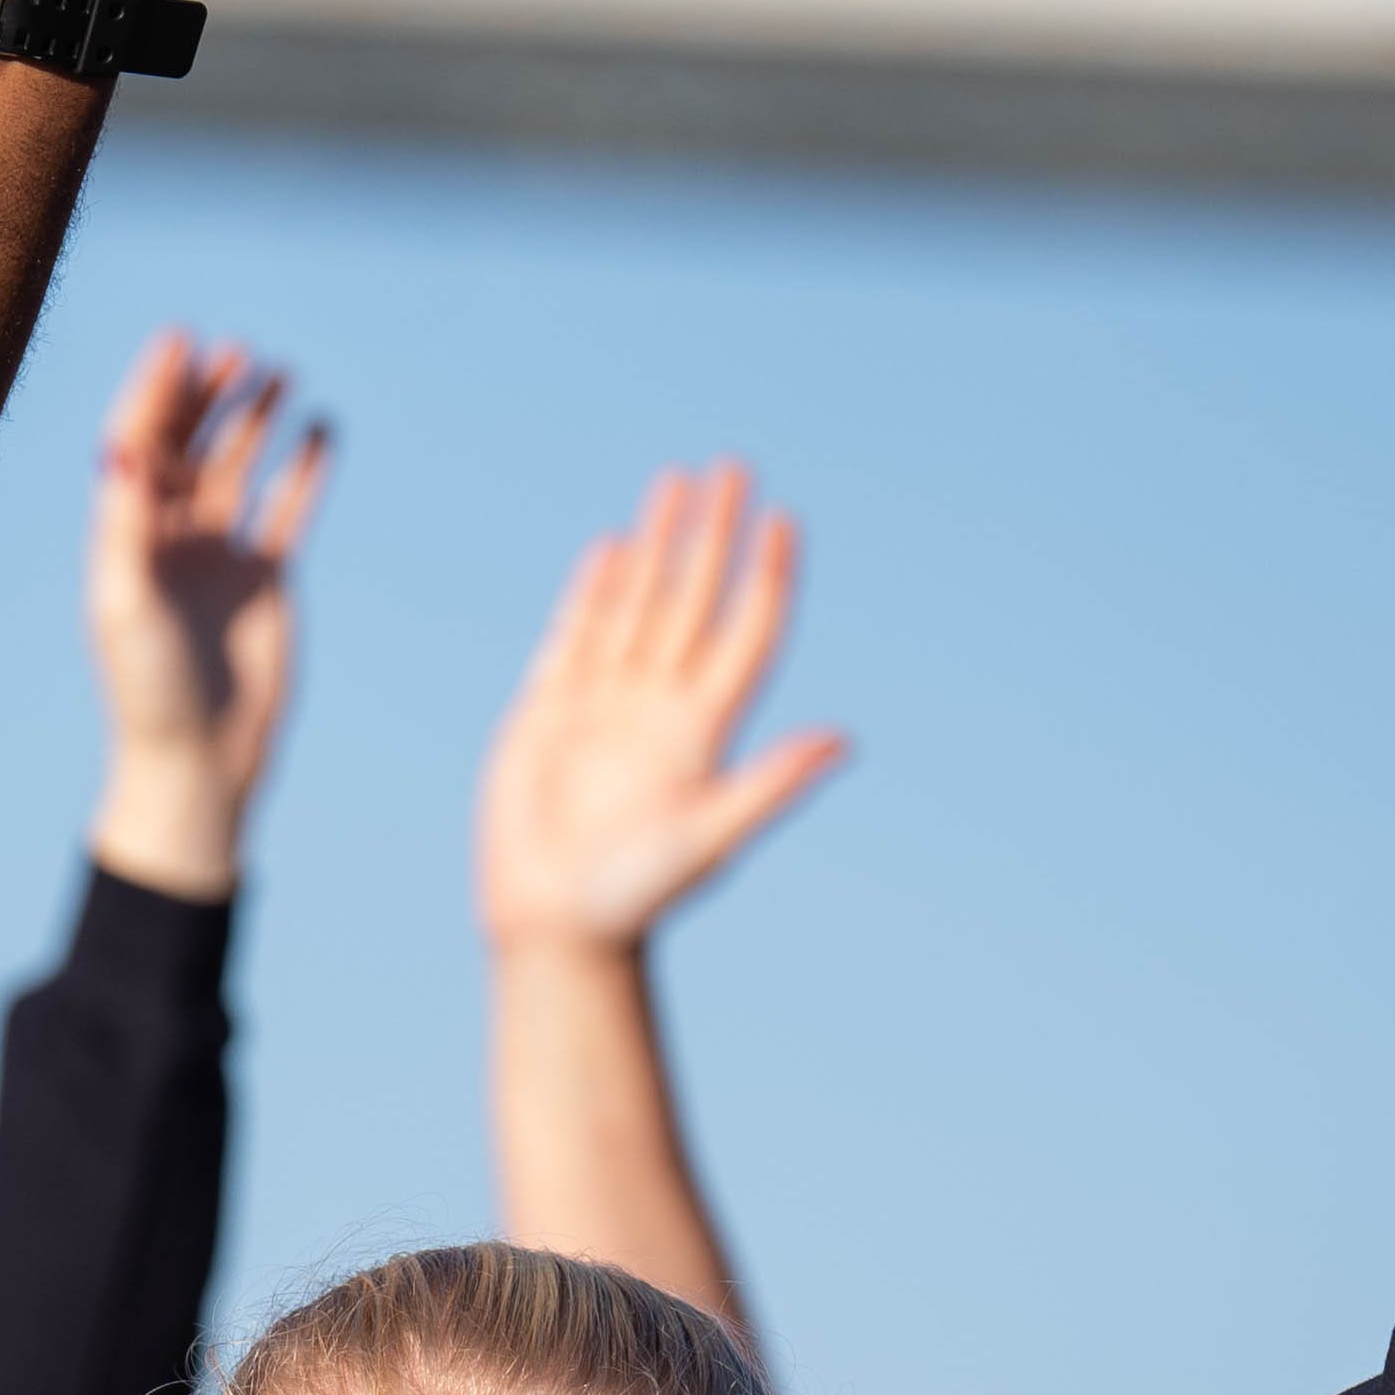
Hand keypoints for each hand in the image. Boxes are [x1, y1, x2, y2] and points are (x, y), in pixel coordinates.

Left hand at [79, 329, 324, 900]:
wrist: (200, 759)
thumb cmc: (149, 689)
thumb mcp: (127, 603)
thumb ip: (126, 523)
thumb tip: (121, 445)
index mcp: (124, 536)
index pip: (137, 443)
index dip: (156, 390)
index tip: (180, 339)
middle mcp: (167, 537)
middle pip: (187, 444)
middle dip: (206, 396)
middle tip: (234, 352)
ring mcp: (218, 555)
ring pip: (237, 468)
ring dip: (254, 419)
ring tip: (278, 372)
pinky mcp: (265, 578)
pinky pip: (288, 509)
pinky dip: (304, 469)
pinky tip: (322, 427)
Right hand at [474, 464, 844, 953]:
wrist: (553, 926)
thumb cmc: (636, 896)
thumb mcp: (710, 837)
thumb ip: (770, 783)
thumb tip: (845, 741)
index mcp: (704, 729)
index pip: (746, 631)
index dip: (767, 576)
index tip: (784, 519)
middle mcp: (660, 706)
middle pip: (696, 599)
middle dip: (714, 534)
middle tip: (735, 467)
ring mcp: (605, 704)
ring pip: (640, 603)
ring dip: (660, 543)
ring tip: (677, 481)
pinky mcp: (548, 712)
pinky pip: (577, 635)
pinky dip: (595, 590)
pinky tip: (615, 547)